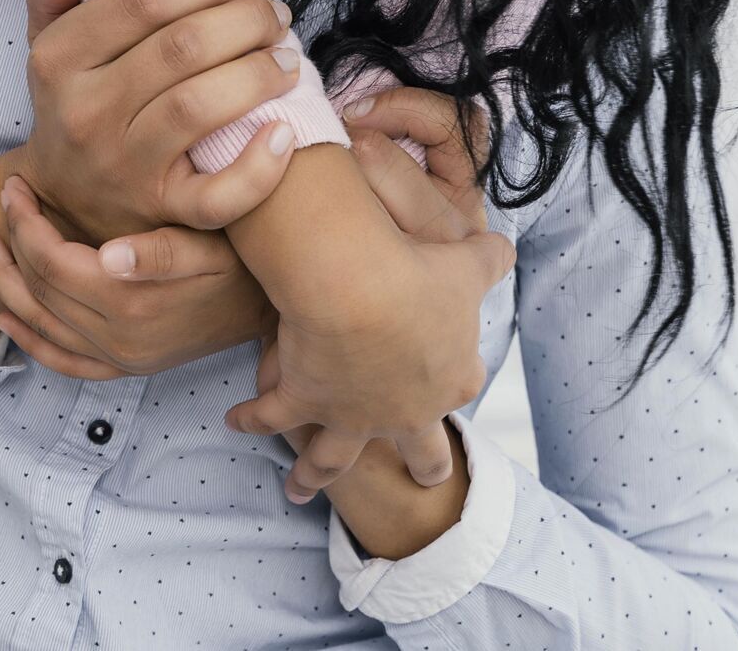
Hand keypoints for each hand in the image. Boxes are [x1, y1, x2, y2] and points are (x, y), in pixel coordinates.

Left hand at [0, 173, 277, 377]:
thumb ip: (161, 252)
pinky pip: (64, 361)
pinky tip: (7, 319)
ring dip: (6, 285)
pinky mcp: (129, 366)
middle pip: (39, 290)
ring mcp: (121, 357)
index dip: (26, 222)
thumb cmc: (243, 256)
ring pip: (42, 324)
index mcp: (130, 302)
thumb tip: (108, 254)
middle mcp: (118, 338)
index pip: (52, 261)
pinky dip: (31, 340)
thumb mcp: (212, 243)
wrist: (280, 304)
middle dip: (10, 244)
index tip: (16, 184)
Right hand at [14, 0, 301, 246]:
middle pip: (180, 48)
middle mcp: (86, 111)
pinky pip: (215, 197)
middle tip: (275, 15)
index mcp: (59, 58)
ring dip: (257, 75)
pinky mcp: (158, 211)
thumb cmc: (76, 101)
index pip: (143, 1)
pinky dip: (257, 169)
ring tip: (286, 59)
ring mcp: (122, 166)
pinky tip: (283, 134)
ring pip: (199, 108)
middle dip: (244, 21)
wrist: (63, 199)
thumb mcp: (51, 43)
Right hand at [242, 87, 508, 503]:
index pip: (462, 384)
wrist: (359, 286)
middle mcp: (406, 412)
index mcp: (452, 379)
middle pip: (421, 450)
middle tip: (423, 477)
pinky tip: (234, 420)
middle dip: (422, 463)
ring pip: (333, 460)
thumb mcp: (468, 263)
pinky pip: (272, 417)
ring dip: (314, 475)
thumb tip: (503, 247)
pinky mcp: (304, 401)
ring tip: (299, 490)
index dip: (456, 376)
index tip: (450, 372)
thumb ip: (491, 257)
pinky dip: (250, 418)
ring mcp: (353, 416)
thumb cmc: (419, 273)